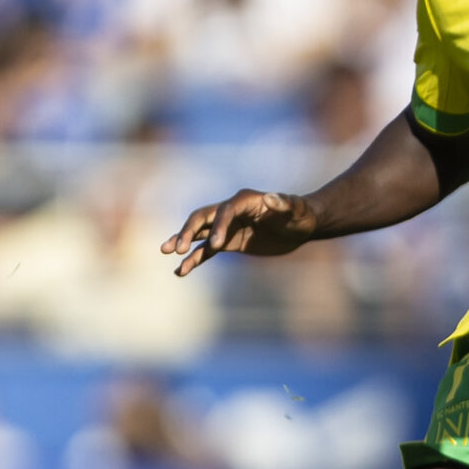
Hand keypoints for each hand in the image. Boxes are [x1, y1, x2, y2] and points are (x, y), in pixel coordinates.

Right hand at [161, 190, 314, 275]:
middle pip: (203, 218)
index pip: (225, 211)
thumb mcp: (297, 209)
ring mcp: (227, 227)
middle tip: (177, 248)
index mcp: (244, 200)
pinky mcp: (228, 241)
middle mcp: (231, 210)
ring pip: (199, 233)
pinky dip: (194, 259)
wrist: (301, 226)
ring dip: (182, 241)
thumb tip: (272, 197)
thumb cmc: (301, 214)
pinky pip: (207, 250)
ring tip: (167, 252)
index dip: (219, 226)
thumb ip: (285, 203)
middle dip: (189, 231)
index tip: (217, 245)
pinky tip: (181, 271)